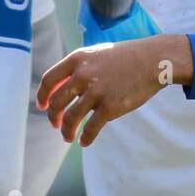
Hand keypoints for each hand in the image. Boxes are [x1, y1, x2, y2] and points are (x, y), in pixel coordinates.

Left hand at [37, 35, 193, 146]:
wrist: (153, 60)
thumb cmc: (125, 57)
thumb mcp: (96, 54)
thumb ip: (78, 68)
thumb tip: (61, 87)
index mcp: (77, 59)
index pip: (49, 80)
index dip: (42, 96)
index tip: (41, 106)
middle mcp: (83, 75)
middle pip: (57, 102)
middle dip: (53, 117)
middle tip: (56, 124)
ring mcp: (96, 92)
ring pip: (71, 118)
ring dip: (66, 131)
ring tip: (68, 137)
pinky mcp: (110, 107)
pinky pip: (91, 129)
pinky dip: (85, 138)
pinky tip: (84, 142)